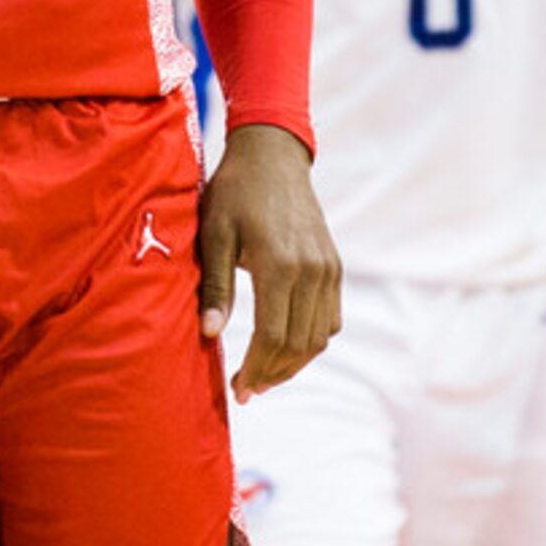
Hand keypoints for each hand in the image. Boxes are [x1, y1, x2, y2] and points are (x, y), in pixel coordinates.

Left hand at [199, 124, 340, 400]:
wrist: (272, 156)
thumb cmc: (234, 192)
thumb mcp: (214, 234)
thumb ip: (216, 285)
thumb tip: (210, 333)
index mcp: (279, 264)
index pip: (273, 336)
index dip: (256, 369)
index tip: (238, 389)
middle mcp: (311, 270)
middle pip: (298, 344)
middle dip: (272, 373)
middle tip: (246, 389)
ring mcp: (328, 268)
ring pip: (319, 336)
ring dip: (293, 363)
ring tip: (264, 375)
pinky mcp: (334, 265)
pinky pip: (331, 318)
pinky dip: (311, 340)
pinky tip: (286, 347)